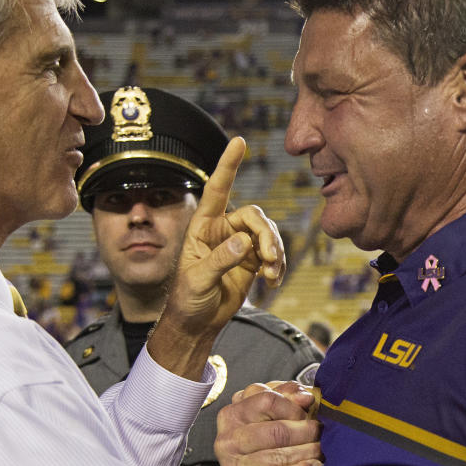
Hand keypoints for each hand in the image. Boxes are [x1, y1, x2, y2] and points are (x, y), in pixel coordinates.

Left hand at [152, 138, 284, 376]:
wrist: (197, 324)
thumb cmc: (187, 300)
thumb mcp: (198, 280)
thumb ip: (220, 260)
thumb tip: (244, 242)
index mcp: (203, 226)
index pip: (216, 189)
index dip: (228, 165)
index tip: (239, 141)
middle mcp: (223, 230)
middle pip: (254, 216)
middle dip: (266, 234)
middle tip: (270, 258)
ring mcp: (240, 245)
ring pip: (268, 234)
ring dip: (275, 252)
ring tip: (272, 274)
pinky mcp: (253, 262)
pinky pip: (274, 254)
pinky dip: (278, 266)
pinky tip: (273, 281)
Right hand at [215, 381, 321, 465]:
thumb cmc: (271, 440)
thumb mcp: (276, 411)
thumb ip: (289, 395)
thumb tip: (305, 397)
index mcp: (232, 413)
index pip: (267, 400)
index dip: (294, 407)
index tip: (309, 412)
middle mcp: (227, 439)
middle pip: (275, 431)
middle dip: (306, 432)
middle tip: (321, 435)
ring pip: (277, 456)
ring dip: (307, 453)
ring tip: (321, 452)